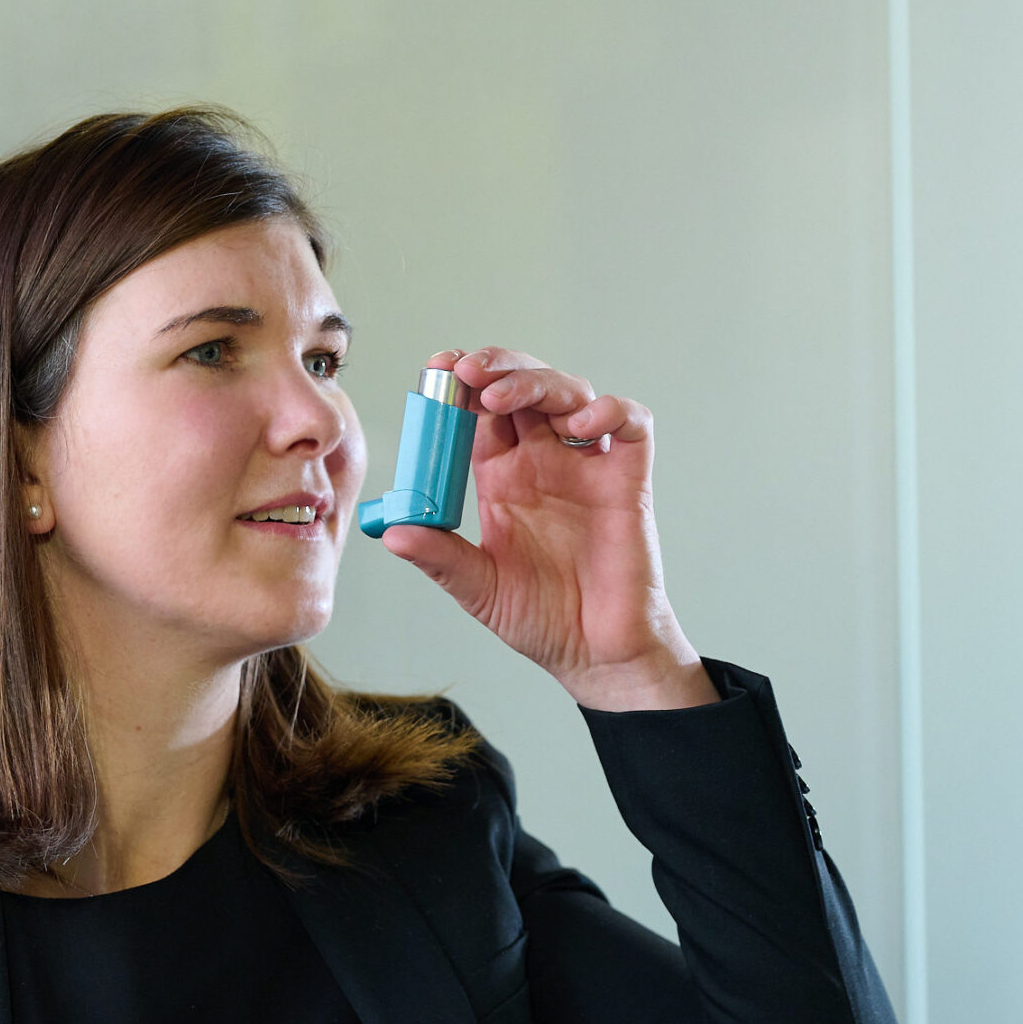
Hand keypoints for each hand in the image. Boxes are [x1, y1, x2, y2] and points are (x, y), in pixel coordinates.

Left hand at [380, 347, 717, 711]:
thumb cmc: (542, 619)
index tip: (437, 371)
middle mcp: (546, 461)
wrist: (596, 655)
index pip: (480, 412)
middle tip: (465, 371)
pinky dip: (611, 410)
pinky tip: (581, 421)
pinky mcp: (628, 480)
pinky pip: (631, 425)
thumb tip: (391, 534)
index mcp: (503, 476)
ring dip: (536, 382)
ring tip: (500, 395)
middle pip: (524, 387)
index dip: (461, 386)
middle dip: (496, 367)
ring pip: (571, 393)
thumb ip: (440, 557)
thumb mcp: (478, 588)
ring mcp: (588, 467)